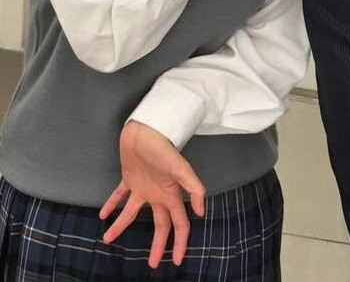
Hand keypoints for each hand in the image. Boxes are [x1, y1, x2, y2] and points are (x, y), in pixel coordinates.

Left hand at [99, 120, 205, 267]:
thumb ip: (193, 188)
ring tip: (108, 238)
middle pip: (161, 225)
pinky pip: (119, 195)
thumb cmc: (163, 150)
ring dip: (121, 225)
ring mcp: (143, 187)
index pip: (179, 224)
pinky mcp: (129, 178)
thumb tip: (200, 212)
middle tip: (153, 264)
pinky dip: (111, 204)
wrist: (145, 131)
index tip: (176, 261)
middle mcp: (158, 194)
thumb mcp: (181, 168)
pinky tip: (103, 214)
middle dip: (158, 245)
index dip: (180, 243)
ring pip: (132, 213)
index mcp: (172, 195)